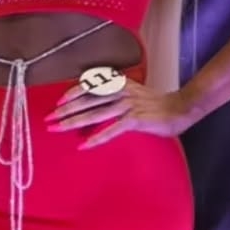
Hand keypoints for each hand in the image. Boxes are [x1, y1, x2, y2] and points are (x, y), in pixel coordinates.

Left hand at [47, 75, 193, 147]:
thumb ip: (114, 95)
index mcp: (119, 83)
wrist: (180, 108)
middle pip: (87, 100)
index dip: (73, 93)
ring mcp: (127, 105)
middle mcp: (121, 91)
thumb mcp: (132, 93)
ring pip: (94, 114)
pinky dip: (96, 138)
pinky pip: (111, 130)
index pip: (91, 86)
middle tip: (49, 118)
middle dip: (66, 110)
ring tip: (58, 129)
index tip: (58, 102)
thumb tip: (94, 104)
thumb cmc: (154, 104)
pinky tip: (84, 146)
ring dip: (74, 122)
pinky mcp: (135, 119)